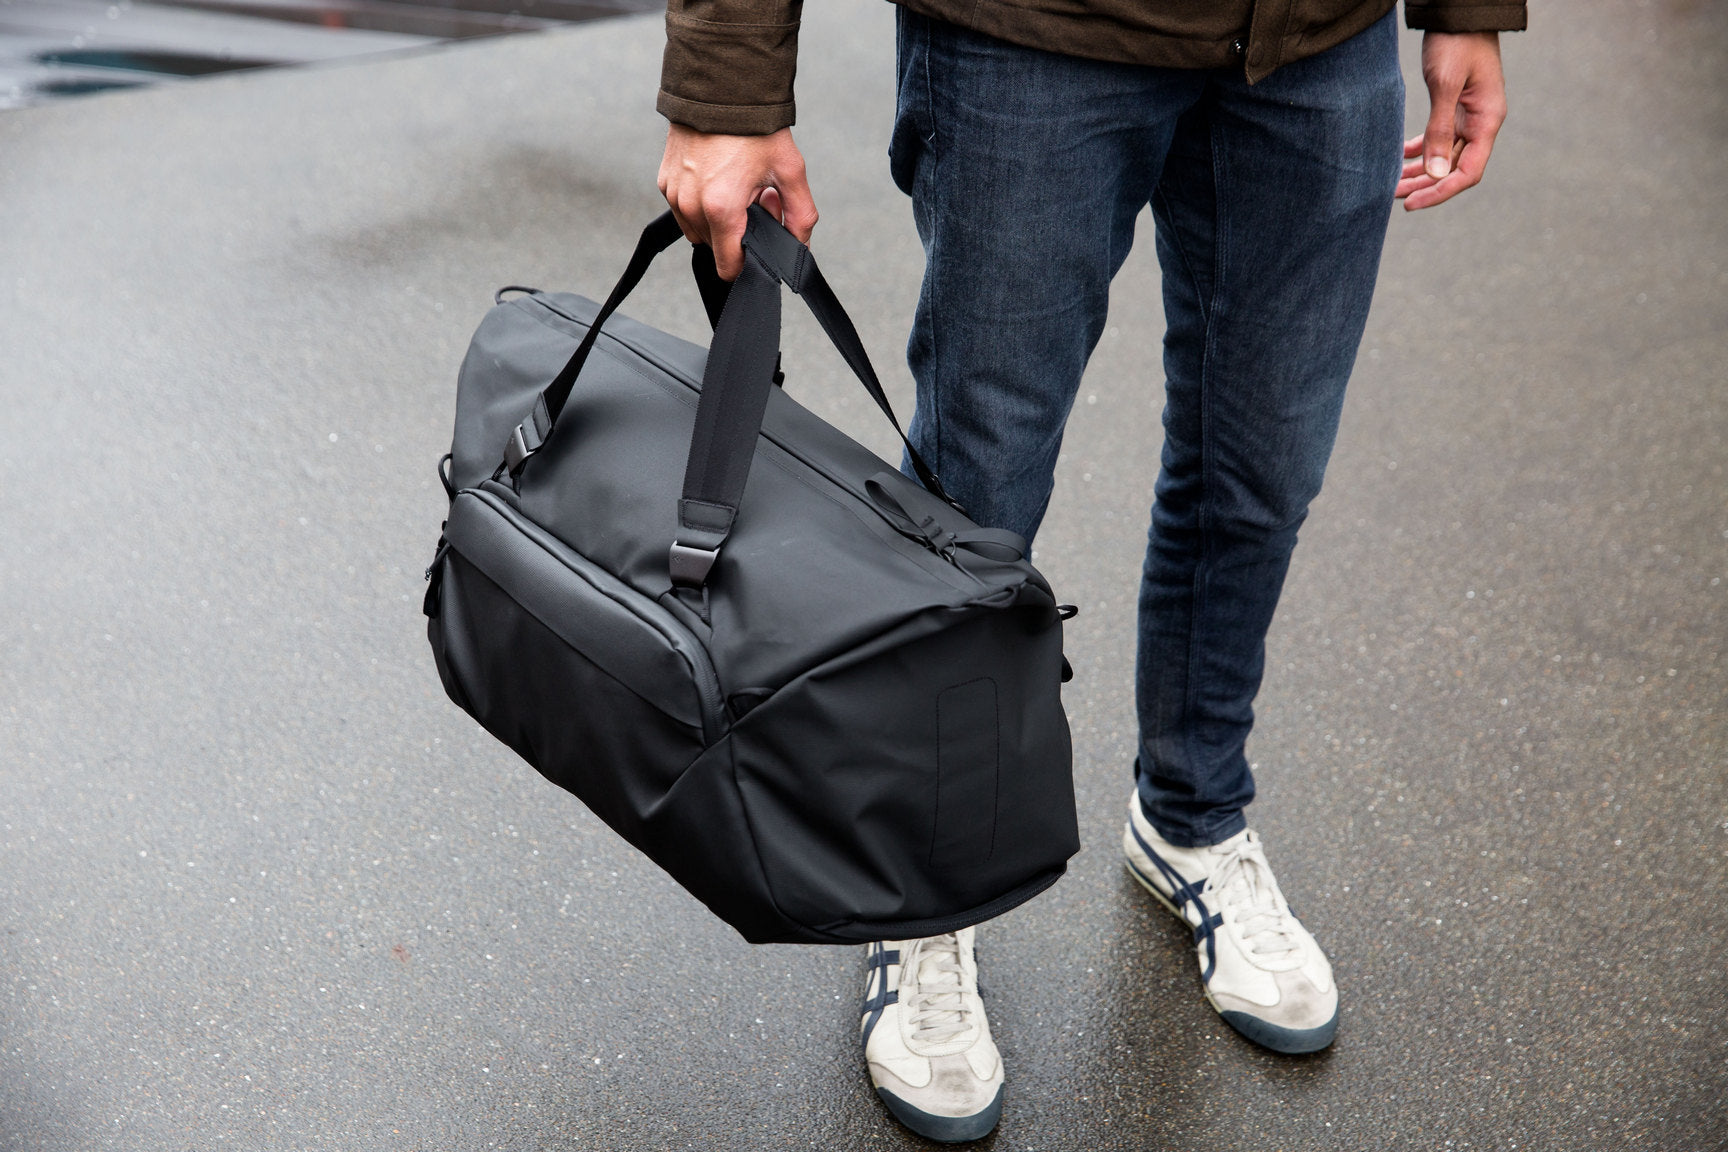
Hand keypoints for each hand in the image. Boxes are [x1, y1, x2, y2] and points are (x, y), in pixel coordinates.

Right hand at [657, 123, 817, 278]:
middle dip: (738, 234)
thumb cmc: (755, 127)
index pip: (729, 267)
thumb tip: (800, 248)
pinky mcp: (665, 181)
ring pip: (698, 231)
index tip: (762, 237)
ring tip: (737, 188)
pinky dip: (701, 204)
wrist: (721, 86)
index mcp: (721, 209)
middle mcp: (691, 206)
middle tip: (756, 200)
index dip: (749, 262)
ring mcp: (674, 194)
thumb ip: (801, 217)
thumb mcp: (790, 171)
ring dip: (718, 221)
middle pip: (715, 248)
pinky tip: (719, 178)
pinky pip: (684, 210)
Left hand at [1397, 31, 1506, 210]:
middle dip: (1424, 185)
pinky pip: (1438, 137)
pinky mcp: (1455, 106)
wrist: (1459, 11)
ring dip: (1419, 171)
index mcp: (1487, 120)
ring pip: (1443, 155)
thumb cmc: (1456, 42)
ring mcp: (1469, 115)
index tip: (1411, 203)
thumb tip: (1435, 174)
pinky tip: (1399, 157)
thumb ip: (1440, 129)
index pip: (1468, 172)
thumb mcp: (1445, 85)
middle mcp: (1481, 122)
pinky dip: (1419, 150)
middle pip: (1454, 168)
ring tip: (1391, 183)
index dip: (1440, 192)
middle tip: (1392, 196)